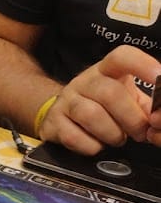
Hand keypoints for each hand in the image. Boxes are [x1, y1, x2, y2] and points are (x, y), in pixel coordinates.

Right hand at [38, 47, 160, 152]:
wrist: (61, 114)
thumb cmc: (101, 106)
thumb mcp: (128, 98)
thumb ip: (149, 106)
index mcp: (106, 70)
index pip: (121, 57)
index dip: (142, 65)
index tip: (160, 78)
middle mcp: (84, 81)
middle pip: (110, 93)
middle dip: (131, 119)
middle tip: (140, 133)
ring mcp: (66, 100)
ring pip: (91, 115)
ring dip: (112, 134)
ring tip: (117, 139)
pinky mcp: (53, 122)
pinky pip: (74, 136)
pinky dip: (92, 146)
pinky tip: (97, 145)